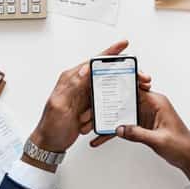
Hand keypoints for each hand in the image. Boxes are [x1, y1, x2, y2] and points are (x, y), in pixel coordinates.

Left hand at [24, 40, 151, 171]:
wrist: (49, 144)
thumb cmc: (50, 126)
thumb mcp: (59, 105)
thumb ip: (72, 85)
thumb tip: (85, 68)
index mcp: (71, 79)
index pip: (93, 62)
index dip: (110, 53)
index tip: (123, 44)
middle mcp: (79, 84)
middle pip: (104, 73)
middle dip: (123, 73)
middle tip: (140, 76)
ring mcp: (85, 96)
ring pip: (107, 88)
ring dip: (117, 93)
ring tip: (133, 93)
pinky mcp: (89, 106)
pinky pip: (105, 103)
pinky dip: (110, 107)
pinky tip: (118, 109)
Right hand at [91, 91, 189, 182]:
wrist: (189, 158)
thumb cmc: (181, 145)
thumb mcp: (158, 140)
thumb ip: (138, 133)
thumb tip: (119, 129)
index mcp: (157, 102)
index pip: (135, 88)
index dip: (119, 86)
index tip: (104, 86)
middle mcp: (150, 105)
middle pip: (124, 100)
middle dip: (106, 105)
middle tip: (90, 110)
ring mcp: (145, 115)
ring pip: (121, 113)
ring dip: (107, 120)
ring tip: (90, 126)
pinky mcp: (142, 125)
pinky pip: (124, 126)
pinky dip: (114, 132)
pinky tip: (101, 139)